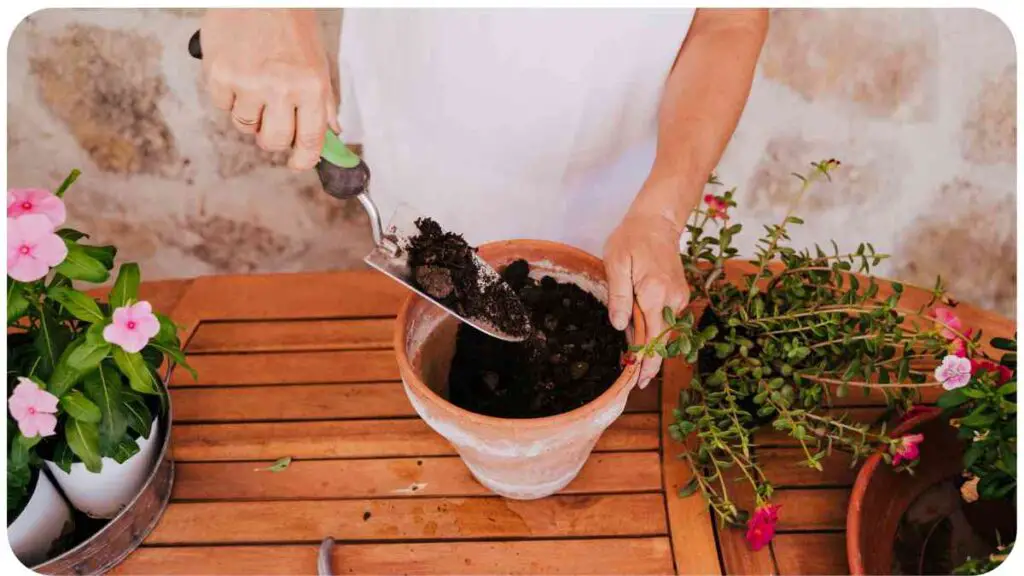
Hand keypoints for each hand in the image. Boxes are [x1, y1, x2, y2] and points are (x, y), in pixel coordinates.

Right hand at [200, 9, 339, 169]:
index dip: (303, 159)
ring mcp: (249, 83)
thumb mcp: (318, 63)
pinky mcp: (220, 74)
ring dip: (249, 113)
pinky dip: (228, 95)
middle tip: (272, 119)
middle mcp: (281, 88)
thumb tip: (331, 135)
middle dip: (272, 137)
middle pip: (273, 142)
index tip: (299, 163)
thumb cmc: (290, 24)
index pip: (309, 141)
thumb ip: (324, 103)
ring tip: (254, 84)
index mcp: (311, 87)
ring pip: (244, 126)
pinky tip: (237, 72)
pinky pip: (222, 105)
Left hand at [604, 210, 690, 389]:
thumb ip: (618, 296)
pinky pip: (668, 320)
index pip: (653, 337)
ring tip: (637, 364)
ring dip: (654, 348)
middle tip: (636, 381)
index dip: (647, 361)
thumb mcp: (616, 263)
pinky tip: (643, 339)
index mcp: (655, 293)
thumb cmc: (632, 238)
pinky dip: (657, 332)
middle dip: (651, 361)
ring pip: (667, 331)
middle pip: (664, 339)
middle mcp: (672, 298)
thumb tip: (619, 325)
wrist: (657, 221)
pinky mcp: (679, 294)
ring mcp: (679, 297)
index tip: (639, 381)